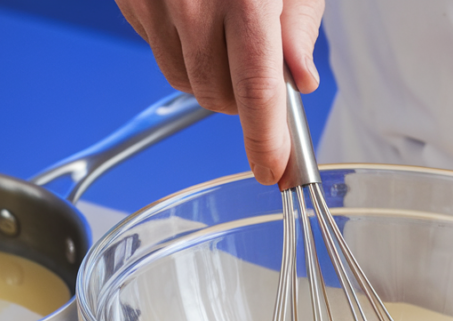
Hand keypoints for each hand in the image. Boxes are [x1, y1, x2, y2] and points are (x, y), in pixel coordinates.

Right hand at [116, 0, 324, 183]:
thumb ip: (298, 23)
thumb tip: (298, 78)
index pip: (258, 91)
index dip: (267, 141)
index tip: (275, 172)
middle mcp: (192, 4)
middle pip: (218, 96)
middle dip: (244, 103)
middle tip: (260, 77)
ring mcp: (154, 3)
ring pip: (185, 81)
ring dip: (212, 80)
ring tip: (228, 39)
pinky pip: (158, 52)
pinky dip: (182, 51)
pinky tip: (196, 17)